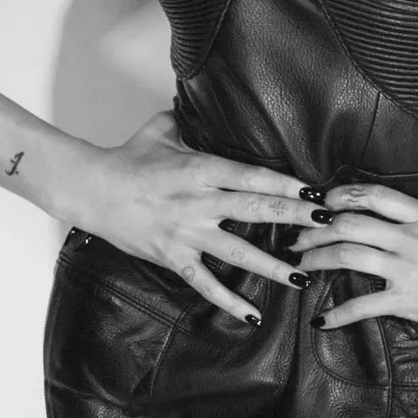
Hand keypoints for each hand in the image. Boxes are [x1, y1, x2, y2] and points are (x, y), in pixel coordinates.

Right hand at [73, 111, 330, 324]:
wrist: (90, 189)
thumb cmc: (128, 158)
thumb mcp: (164, 129)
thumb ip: (195, 120)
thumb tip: (216, 103)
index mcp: (200, 168)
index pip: (252, 176)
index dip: (286, 185)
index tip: (315, 192)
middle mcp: (197, 201)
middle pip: (255, 210)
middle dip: (294, 219)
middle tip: (326, 226)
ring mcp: (185, 232)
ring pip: (237, 252)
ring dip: (272, 265)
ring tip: (303, 275)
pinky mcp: (172, 256)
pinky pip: (205, 283)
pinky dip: (228, 301)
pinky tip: (253, 315)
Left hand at [290, 169, 417, 343]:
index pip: (374, 194)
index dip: (343, 193)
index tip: (325, 198)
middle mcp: (410, 238)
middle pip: (349, 222)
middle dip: (317, 226)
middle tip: (299, 232)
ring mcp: (406, 268)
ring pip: (346, 255)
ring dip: (317, 258)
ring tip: (301, 264)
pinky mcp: (407, 299)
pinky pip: (362, 305)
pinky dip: (337, 314)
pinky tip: (321, 320)